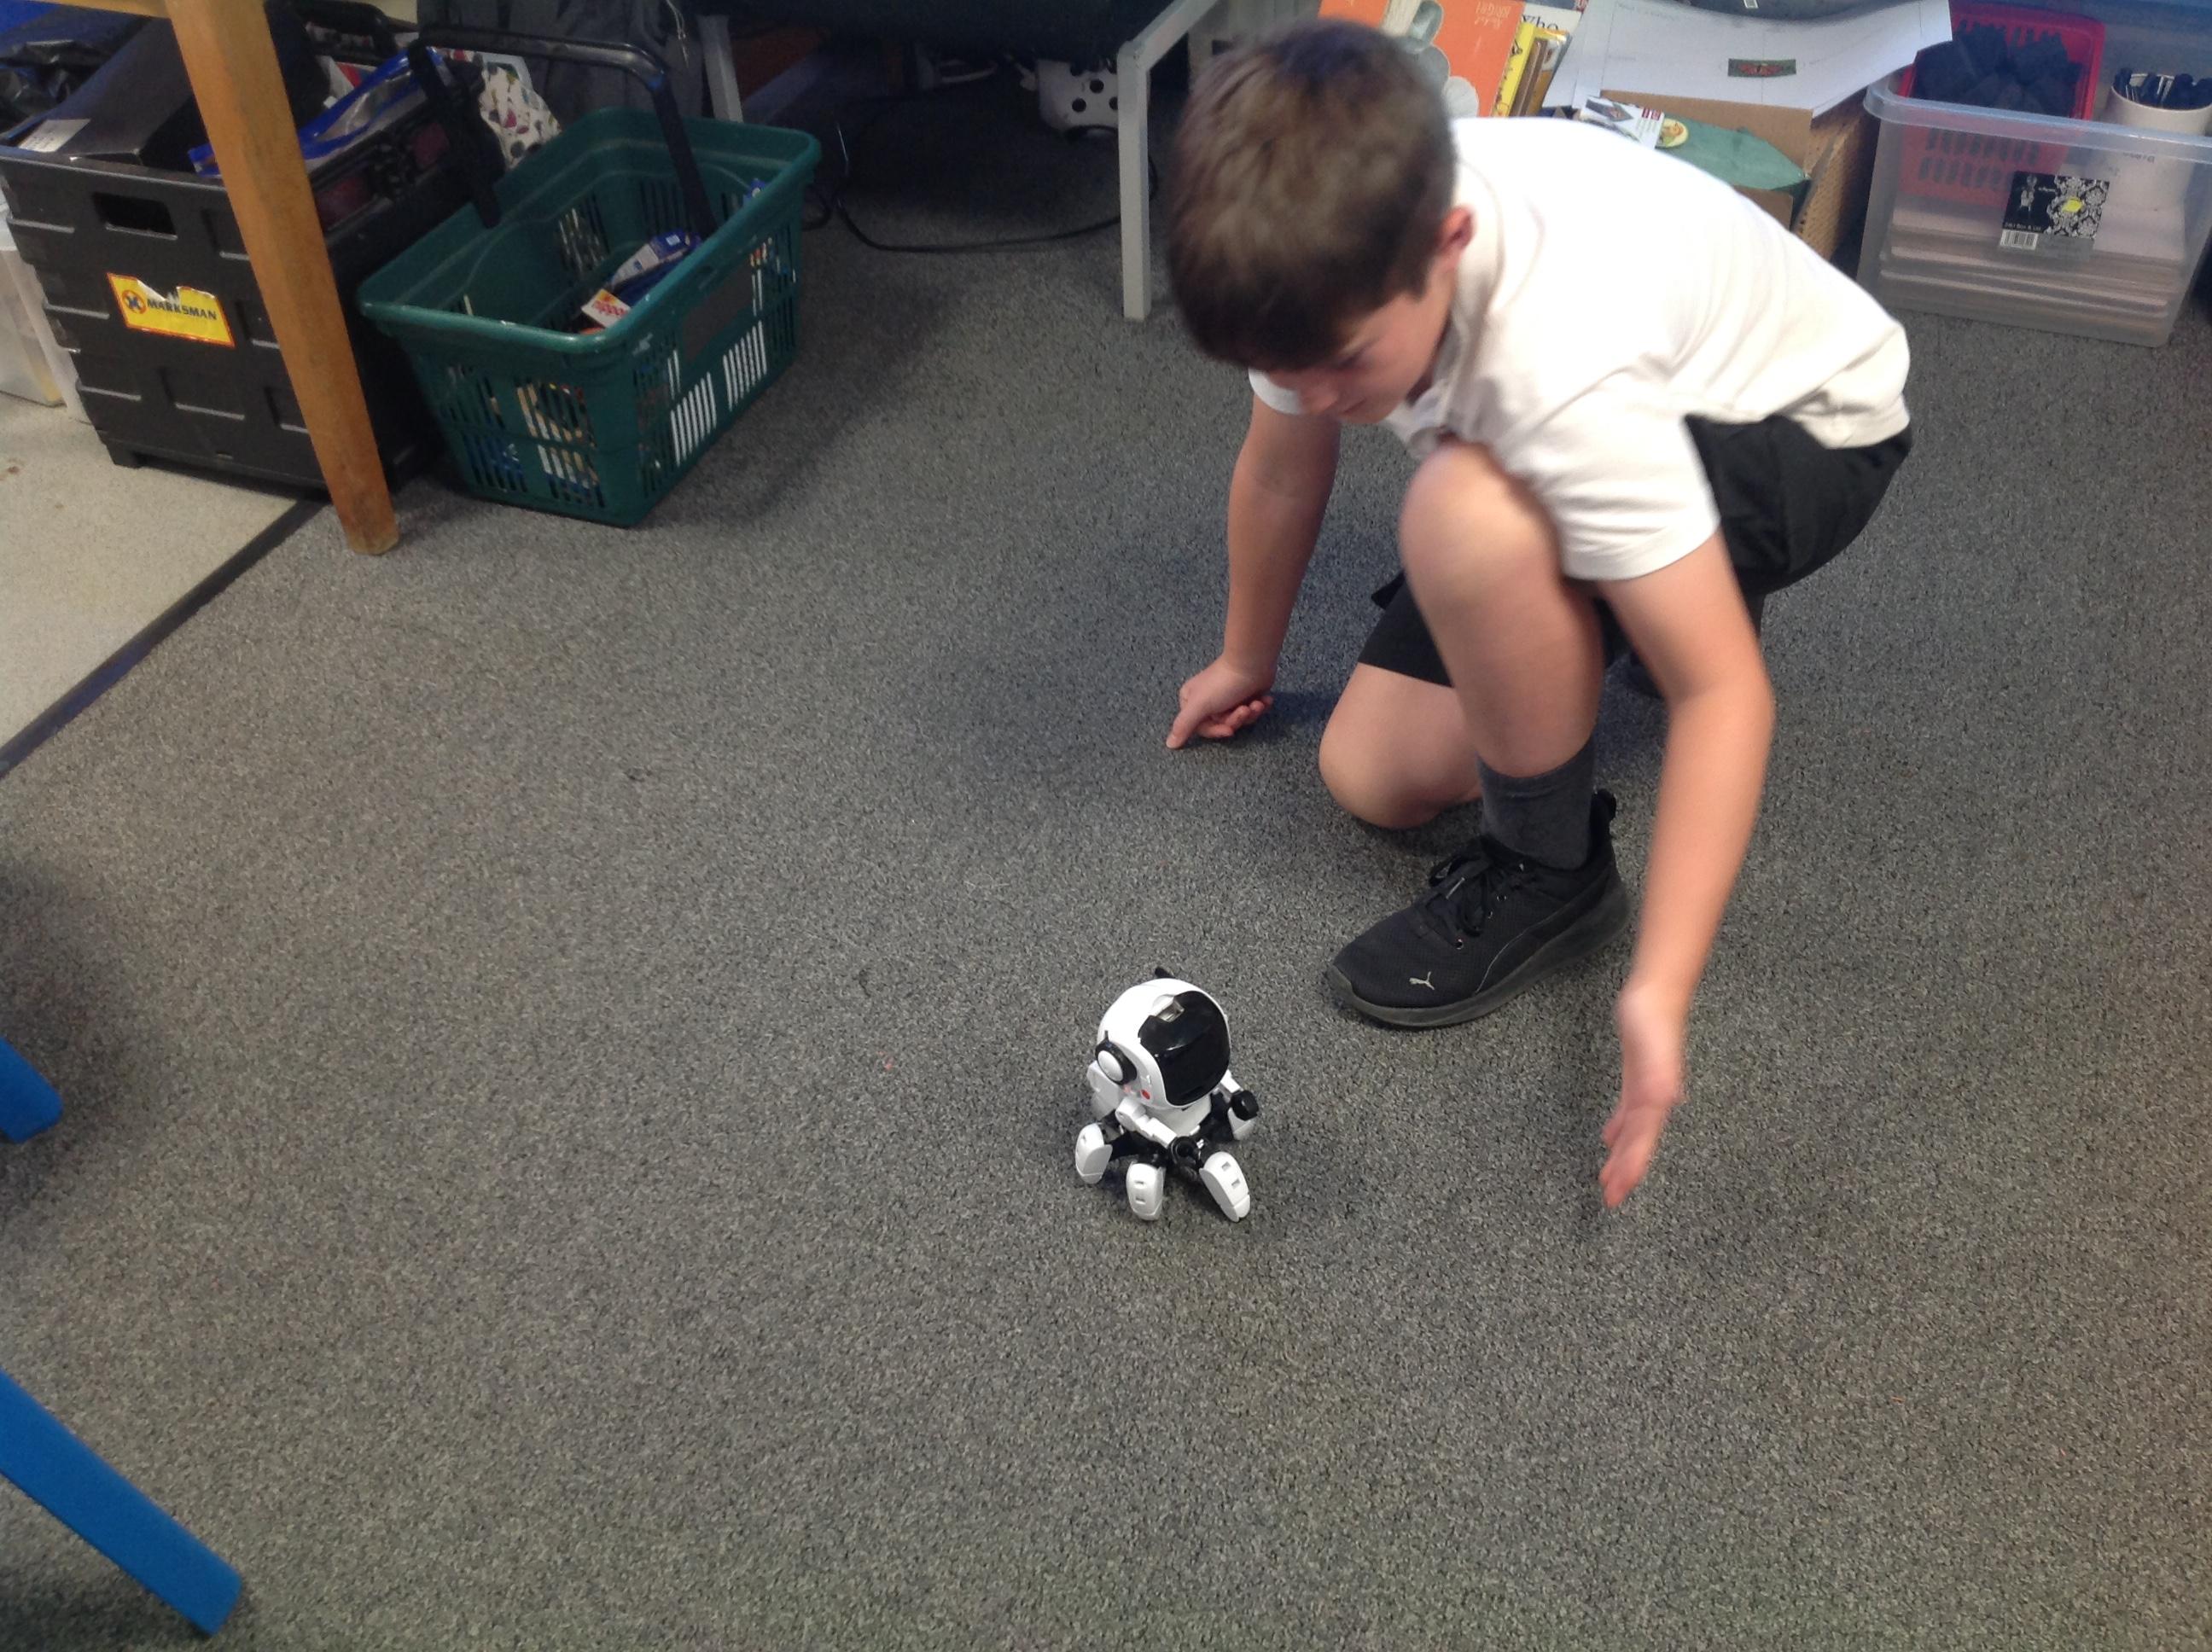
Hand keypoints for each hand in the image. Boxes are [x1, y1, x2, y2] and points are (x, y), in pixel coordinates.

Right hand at [1166, 655, 1274, 748]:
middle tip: (1244, 709)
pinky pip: (1250, 712)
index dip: (1217, 730)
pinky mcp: (1245, 695)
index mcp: (1191, 701)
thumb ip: (1183, 726)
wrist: (1253, 662)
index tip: (1229, 729)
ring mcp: (1227, 698)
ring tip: (1255, 703)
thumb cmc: (1223, 683)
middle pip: (1221, 725)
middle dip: (1236, 719)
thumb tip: (1168, 745)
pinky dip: (1258, 707)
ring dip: (1249, 713)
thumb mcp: (1199, 705)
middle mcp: (1207, 700)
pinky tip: (1263, 700)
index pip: (1201, 728)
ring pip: (1238, 720)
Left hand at [1600, 980, 1687, 1208]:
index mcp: (1657, 1098)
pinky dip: (1619, 1127)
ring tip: (1609, 1178)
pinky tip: (1610, 1137)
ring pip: (1633, 1131)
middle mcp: (1654, 1099)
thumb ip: (1658, 1074)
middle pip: (1638, 1142)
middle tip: (1611, 1198)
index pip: (1642, 1141)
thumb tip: (1665, 1101)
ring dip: (1622, 1155)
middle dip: (1626, 1170)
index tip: (1618, 1191)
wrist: (1656, 995)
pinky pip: (1628, 1111)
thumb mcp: (1651, 1047)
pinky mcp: (1637, 1077)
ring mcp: (1647, 1088)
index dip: (1631, 1167)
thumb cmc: (1653, 1020)